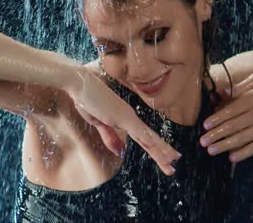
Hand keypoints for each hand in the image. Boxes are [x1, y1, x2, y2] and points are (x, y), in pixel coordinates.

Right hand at [66, 67, 181, 175]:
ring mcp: (128, 117)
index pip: (144, 139)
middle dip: (162, 154)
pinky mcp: (123, 116)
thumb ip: (110, 137)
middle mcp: (131, 118)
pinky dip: (150, 141)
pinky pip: (139, 132)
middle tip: (173, 168)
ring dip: (160, 151)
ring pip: (149, 138)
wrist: (80, 83)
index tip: (166, 160)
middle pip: (150, 140)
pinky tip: (158, 149)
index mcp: (126, 119)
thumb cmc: (87, 99)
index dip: (155, 150)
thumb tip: (120, 151)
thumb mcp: (98, 123)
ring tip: (173, 161)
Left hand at [200, 70, 252, 162]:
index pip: (231, 111)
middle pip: (233, 126)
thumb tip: (224, 92)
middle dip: (216, 135)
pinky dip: (244, 153)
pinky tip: (232, 157)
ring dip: (224, 145)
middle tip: (202, 141)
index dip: (216, 119)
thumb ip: (242, 85)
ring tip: (211, 150)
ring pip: (242, 138)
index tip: (205, 125)